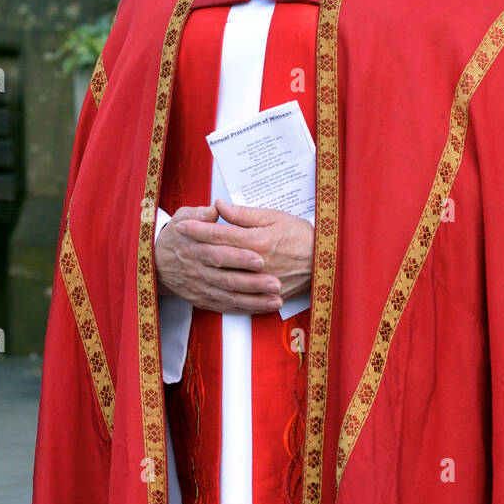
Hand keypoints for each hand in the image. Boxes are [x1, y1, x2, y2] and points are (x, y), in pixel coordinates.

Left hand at [175, 197, 314, 305]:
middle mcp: (256, 263)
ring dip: (203, 271)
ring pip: (224, 278)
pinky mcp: (264, 296)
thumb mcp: (275, 217)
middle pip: (217, 255)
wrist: (326, 261)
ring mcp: (259, 282)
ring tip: (187, 265)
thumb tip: (221, 206)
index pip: (221, 233)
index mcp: (258, 240)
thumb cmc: (302, 236)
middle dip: (194, 248)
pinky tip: (207, 288)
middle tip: (176, 243)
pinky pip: (238, 297)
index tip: (182, 226)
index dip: (199, 229)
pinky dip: (220, 292)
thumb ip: (245, 214)